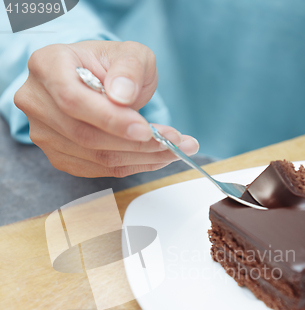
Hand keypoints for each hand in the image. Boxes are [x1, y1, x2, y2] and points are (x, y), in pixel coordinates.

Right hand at [14, 41, 198, 177]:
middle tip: (174, 142)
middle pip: (85, 135)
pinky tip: (155, 158)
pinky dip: (132, 166)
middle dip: (136, 143)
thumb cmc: (111, 66)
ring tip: (174, 149)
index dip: (110, 119)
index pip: (72, 99)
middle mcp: (37, 102)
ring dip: (141, 158)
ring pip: (95, 157)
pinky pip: (99, 169)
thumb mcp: (129, 53)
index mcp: (47, 66)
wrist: (98, 82)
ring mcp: (45, 134)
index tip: (146, 129)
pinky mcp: (60, 157)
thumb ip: (129, 68)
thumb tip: (122, 95)